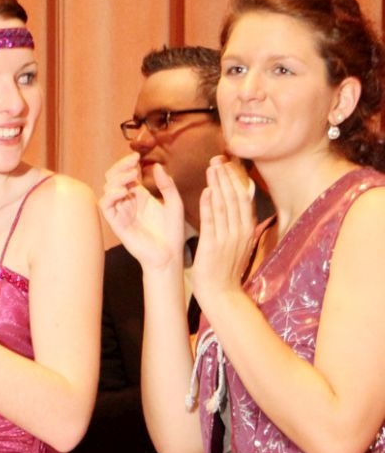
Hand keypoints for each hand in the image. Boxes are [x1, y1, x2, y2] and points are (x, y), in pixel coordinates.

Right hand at [99, 152, 184, 269]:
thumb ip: (166, 185)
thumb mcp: (174, 203)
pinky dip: (111, 195)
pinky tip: (124, 191)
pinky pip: (105, 205)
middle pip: (113, 177)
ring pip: (107, 188)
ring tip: (132, 177)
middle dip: (120, 167)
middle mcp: (127, 201)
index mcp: (140, 195)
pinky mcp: (116, 223)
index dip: (128, 163)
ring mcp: (120, 212)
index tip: (138, 157)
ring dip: (117, 179)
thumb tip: (157, 166)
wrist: (168, 255)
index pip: (126, 173)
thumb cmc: (172, 232)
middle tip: (133, 163)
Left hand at [192, 156, 257, 308]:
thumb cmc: (226, 268)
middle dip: (226, 177)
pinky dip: (209, 204)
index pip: (243, 198)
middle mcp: (240, 232)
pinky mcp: (213, 245)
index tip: (227, 164)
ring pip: (224, 205)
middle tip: (217, 160)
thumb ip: (240, 221)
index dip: (236, 180)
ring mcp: (227, 238)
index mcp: (247, 229)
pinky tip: (206, 191)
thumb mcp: (239, 242)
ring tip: (212, 168)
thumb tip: (242, 197)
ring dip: (217, 185)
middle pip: (235, 198)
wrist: (221, 293)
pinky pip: (211, 221)